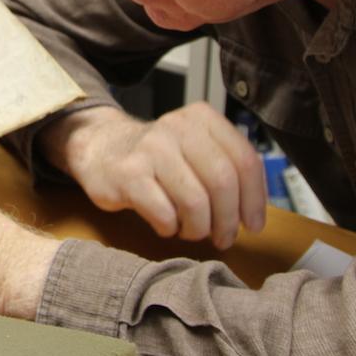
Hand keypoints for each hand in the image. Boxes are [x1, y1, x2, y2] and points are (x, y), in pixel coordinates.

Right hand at [41, 104, 265, 248]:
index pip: (245, 160)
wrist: (101, 149)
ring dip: (198, 228)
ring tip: (191, 231)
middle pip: (222, 182)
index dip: (254, 200)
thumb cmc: (158, 158)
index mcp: (201, 118)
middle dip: (227, 220)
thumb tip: (254, 214)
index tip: (253, 224)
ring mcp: (150, 149)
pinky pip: (164, 214)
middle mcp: (177, 127)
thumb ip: (227, 167)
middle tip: (223, 237)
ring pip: (195, 202)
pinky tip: (165, 224)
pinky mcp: (128, 174)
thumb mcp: (195, 148)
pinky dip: (170, 228)